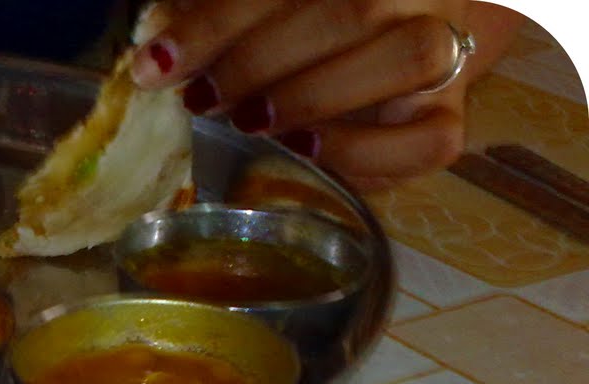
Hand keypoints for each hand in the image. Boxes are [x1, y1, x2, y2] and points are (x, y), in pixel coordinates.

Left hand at [128, 1, 524, 189]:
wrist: (396, 39)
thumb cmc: (309, 26)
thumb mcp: (265, 12)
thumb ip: (217, 21)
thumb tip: (155, 55)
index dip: (217, 22)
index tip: (158, 64)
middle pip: (353, 11)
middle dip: (260, 60)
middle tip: (204, 98)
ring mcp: (446, 55)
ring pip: (407, 58)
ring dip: (314, 94)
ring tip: (250, 120)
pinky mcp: (445, 122)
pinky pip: (426, 141)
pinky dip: (359, 150)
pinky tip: (303, 149)